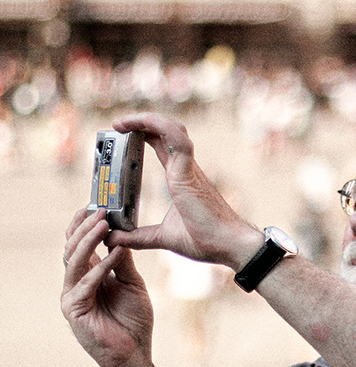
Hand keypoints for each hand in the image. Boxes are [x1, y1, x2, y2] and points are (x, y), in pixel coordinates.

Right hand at [62, 209, 153, 366]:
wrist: (134, 351)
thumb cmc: (134, 319)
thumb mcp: (132, 284)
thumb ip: (123, 262)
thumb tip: (120, 234)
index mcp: (89, 274)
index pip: (81, 243)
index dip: (85, 224)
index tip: (97, 206)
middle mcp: (77, 281)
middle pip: (73, 247)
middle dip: (85, 227)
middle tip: (100, 210)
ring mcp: (72, 295)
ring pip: (74, 261)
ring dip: (89, 241)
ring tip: (104, 225)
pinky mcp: (74, 309)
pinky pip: (85, 283)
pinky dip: (100, 268)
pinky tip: (113, 255)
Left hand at [104, 113, 262, 268]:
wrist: (230, 246)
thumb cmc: (207, 241)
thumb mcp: (164, 237)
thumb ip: (139, 237)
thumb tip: (113, 238)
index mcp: (181, 178)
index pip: (162, 145)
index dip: (143, 133)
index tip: (122, 132)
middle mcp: (186, 169)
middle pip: (165, 130)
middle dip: (140, 121)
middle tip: (117, 124)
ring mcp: (189, 170)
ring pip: (171, 129)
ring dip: (145, 120)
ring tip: (121, 122)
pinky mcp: (190, 175)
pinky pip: (177, 141)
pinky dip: (160, 127)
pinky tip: (141, 124)